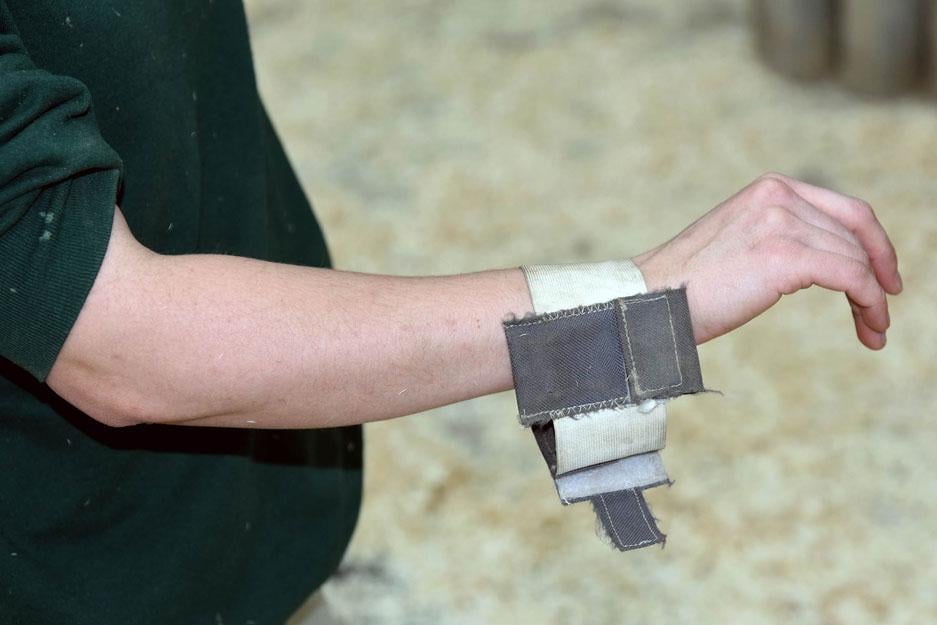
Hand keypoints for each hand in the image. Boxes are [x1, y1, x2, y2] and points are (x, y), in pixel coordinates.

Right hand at [633, 173, 902, 349]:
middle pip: (855, 235)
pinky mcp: (785, 255)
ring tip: (874, 331)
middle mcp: (778, 196)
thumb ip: (779, 237)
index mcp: (769, 189)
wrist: (653, 302)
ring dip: (873, 299)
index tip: (884, 274)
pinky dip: (869, 303)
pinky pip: (851, 278)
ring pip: (856, 260)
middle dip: (878, 274)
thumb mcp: (740, 244)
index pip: (844, 210)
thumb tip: (823, 263)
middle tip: (881, 309)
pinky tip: (871, 328)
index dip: (874, 243)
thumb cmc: (687, 286)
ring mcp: (782, 223)